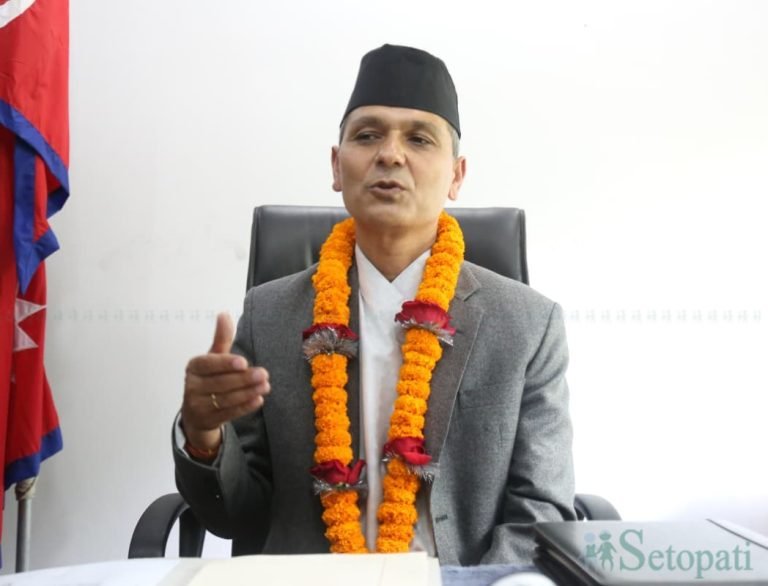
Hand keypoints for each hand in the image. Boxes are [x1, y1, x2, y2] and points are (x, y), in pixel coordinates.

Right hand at [181, 313, 269, 449]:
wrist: (195, 413)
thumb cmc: (207, 379)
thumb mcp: (212, 358)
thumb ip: (221, 338)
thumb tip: (224, 313)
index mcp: (193, 367)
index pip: (208, 364)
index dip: (225, 363)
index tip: (243, 362)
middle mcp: (192, 386)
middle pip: (219, 383)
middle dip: (243, 379)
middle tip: (264, 373)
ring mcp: (198, 406)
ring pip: (225, 399)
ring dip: (247, 392)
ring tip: (265, 385)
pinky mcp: (208, 421)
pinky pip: (228, 414)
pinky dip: (244, 407)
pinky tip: (258, 400)